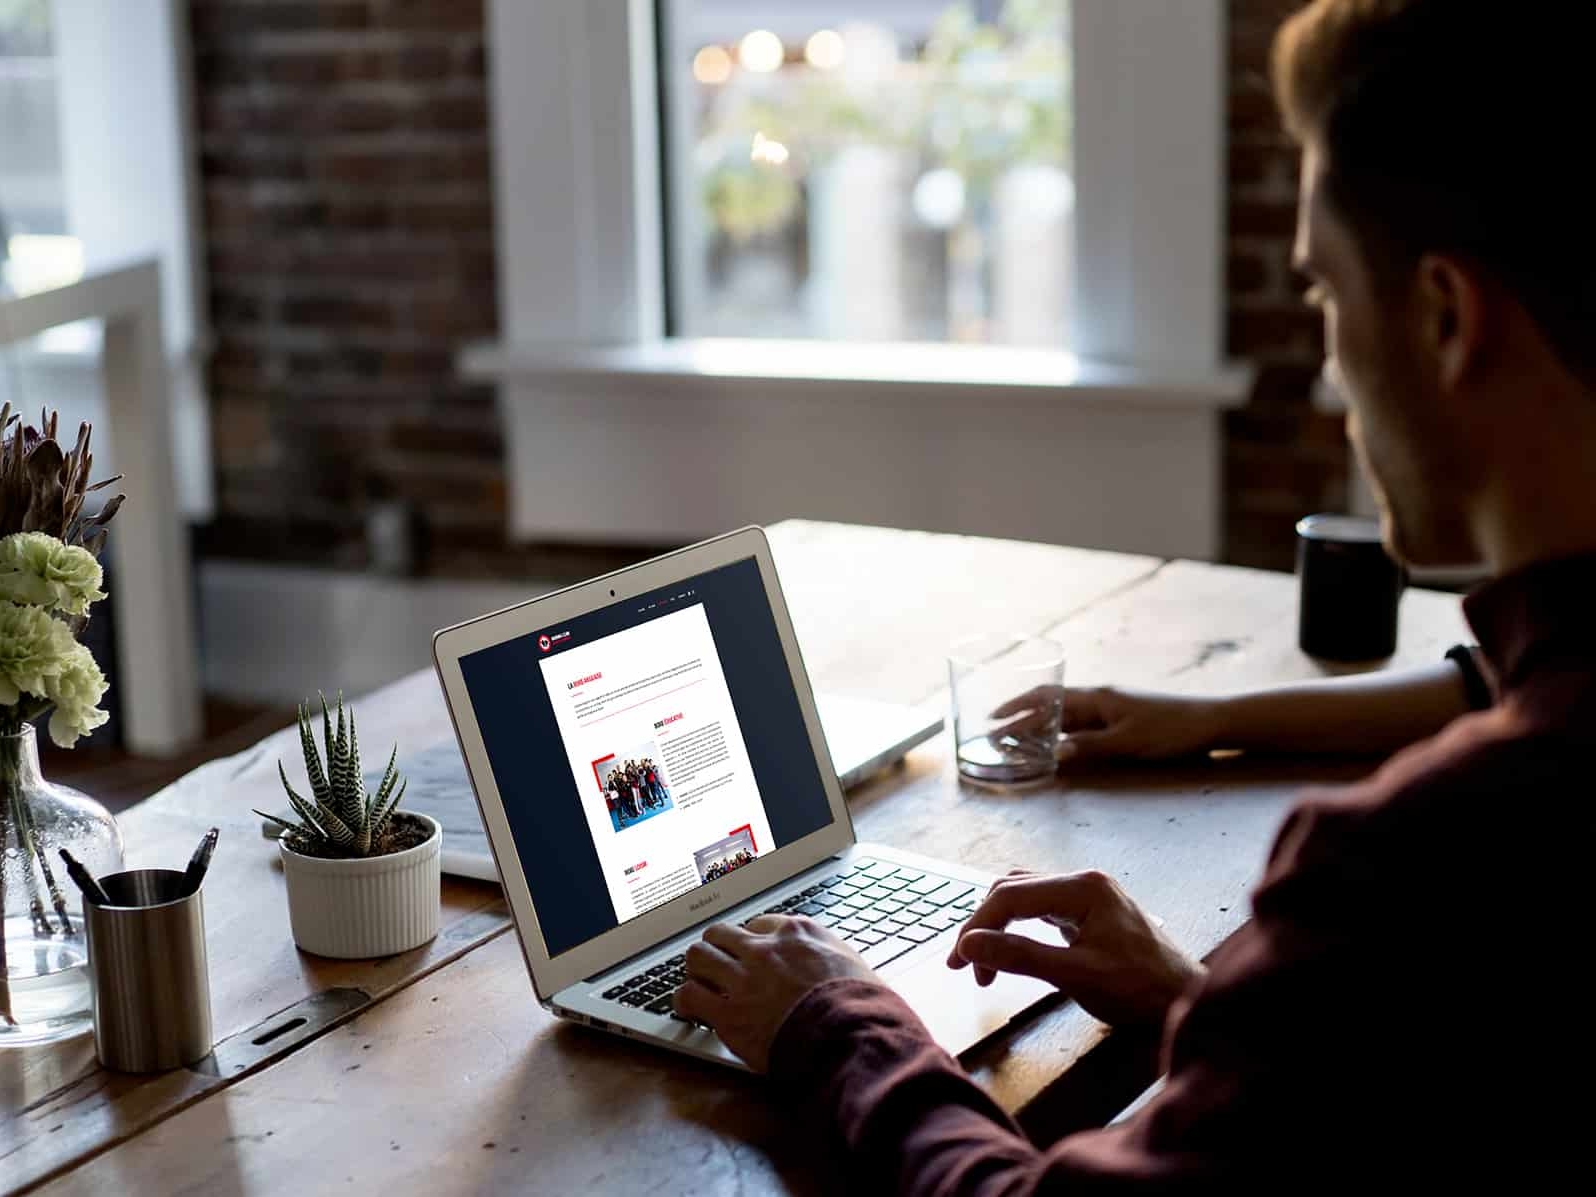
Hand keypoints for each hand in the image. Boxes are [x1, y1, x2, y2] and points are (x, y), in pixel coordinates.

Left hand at [675, 915, 877, 1071]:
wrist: (851, 1036)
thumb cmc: (862, 1006)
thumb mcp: (854, 965)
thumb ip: (831, 958)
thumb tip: (833, 967)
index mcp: (797, 933)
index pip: (760, 924)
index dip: (753, 941)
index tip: (751, 953)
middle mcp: (765, 949)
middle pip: (721, 934)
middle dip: (717, 949)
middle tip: (717, 966)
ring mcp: (743, 979)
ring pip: (698, 957)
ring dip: (697, 970)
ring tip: (698, 983)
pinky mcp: (728, 1013)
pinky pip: (689, 996)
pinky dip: (685, 1002)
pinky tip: (688, 1010)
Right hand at [947, 869, 1203, 1026]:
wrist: (1187, 1003)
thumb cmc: (1141, 990)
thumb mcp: (1075, 975)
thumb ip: (1020, 957)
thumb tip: (970, 945)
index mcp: (1082, 888)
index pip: (1010, 896)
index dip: (978, 927)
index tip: (960, 961)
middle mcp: (1083, 883)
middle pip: (1012, 891)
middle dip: (984, 926)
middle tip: (965, 966)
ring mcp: (1087, 897)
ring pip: (1024, 898)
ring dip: (999, 927)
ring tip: (984, 964)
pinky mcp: (1089, 914)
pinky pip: (1040, 911)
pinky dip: (1018, 930)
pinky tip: (1011, 952)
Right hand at [992, 685, 1223, 763]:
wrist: (1210, 723)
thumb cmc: (1171, 730)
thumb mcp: (1129, 742)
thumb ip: (1090, 746)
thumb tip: (1055, 753)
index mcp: (1097, 698)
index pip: (1047, 698)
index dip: (1017, 707)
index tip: (992, 719)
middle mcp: (1098, 699)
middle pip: (1050, 705)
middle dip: (1020, 718)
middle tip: (994, 735)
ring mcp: (1109, 709)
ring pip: (1064, 716)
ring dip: (1038, 727)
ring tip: (1014, 742)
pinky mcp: (1120, 720)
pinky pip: (1080, 725)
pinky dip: (1060, 734)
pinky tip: (1053, 746)